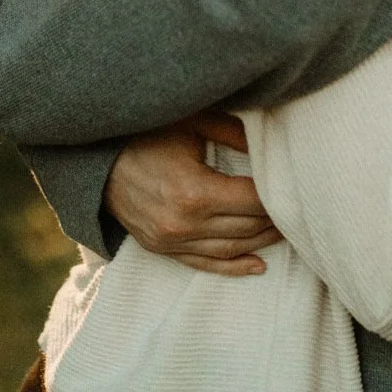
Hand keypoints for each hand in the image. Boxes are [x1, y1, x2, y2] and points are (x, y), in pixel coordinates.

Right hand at [104, 121, 278, 275]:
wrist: (95, 161)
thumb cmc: (145, 135)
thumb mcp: (191, 123)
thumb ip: (233, 133)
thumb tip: (270, 144)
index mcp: (195, 191)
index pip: (253, 201)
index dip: (278, 196)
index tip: (295, 187)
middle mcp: (185, 223)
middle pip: (247, 227)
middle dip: (275, 219)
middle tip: (296, 208)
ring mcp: (171, 241)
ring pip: (231, 249)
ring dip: (261, 242)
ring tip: (284, 230)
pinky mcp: (161, 249)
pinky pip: (205, 264)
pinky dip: (233, 267)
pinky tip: (257, 265)